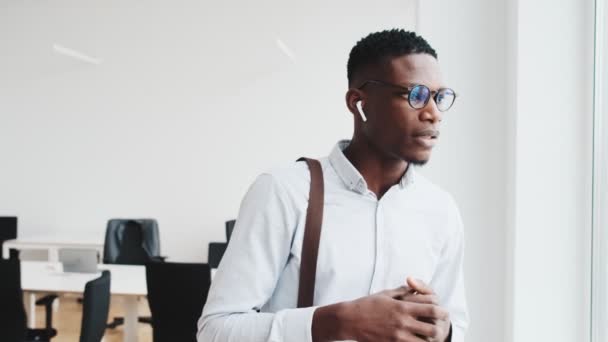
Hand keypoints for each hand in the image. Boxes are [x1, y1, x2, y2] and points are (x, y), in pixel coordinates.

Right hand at [332, 285, 448, 341]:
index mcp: (403, 307)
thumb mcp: (385, 294)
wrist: (349, 320)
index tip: (443, 311)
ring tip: (428, 336)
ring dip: (429, 339)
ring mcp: (398, 336)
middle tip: (440, 326)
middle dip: (440, 328)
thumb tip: (414, 289)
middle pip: (433, 328)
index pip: (431, 308)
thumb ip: (402, 292)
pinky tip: (416, 340)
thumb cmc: (366, 305)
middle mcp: (403, 322)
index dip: (441, 310)